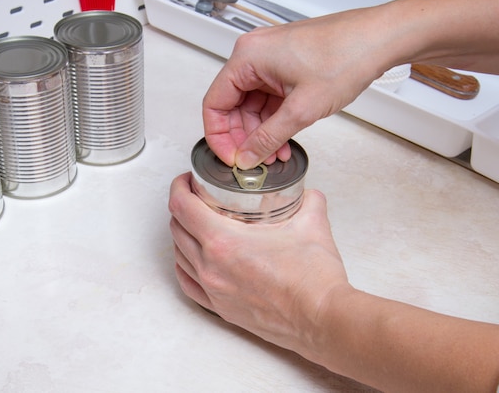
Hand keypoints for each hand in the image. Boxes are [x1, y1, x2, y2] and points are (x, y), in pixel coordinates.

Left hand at [168, 172, 352, 353]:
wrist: (322, 319)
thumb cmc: (313, 280)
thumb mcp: (312, 224)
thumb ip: (308, 201)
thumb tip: (306, 194)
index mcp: (224, 243)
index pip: (183, 207)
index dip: (180, 187)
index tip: (188, 180)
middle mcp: (211, 268)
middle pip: (176, 229)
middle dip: (182, 206)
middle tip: (196, 196)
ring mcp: (214, 291)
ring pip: (179, 256)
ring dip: (182, 235)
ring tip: (196, 224)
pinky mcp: (222, 309)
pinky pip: (188, 285)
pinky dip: (185, 266)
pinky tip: (191, 260)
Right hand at [203, 10, 390, 169]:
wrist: (378, 40)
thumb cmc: (346, 56)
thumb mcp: (302, 109)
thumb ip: (269, 138)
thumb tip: (247, 157)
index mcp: (248, 57)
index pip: (214, 103)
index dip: (220, 137)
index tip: (230, 158)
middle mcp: (254, 54)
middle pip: (232, 106)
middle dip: (244, 137)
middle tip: (254, 161)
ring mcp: (270, 59)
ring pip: (252, 105)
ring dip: (261, 132)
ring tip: (273, 155)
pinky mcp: (285, 66)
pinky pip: (268, 99)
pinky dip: (274, 121)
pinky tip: (284, 140)